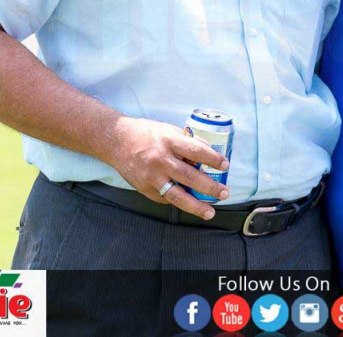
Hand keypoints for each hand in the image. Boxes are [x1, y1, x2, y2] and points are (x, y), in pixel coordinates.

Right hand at [106, 116, 228, 219]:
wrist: (116, 141)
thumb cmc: (146, 133)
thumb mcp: (168, 130)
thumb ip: (187, 141)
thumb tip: (209, 151)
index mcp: (169, 141)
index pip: (196, 151)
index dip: (213, 159)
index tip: (225, 166)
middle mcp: (160, 160)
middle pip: (190, 177)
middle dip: (210, 187)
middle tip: (225, 193)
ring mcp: (151, 176)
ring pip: (177, 195)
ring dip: (196, 206)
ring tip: (210, 212)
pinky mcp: (144, 188)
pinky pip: (164, 198)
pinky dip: (178, 201)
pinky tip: (188, 204)